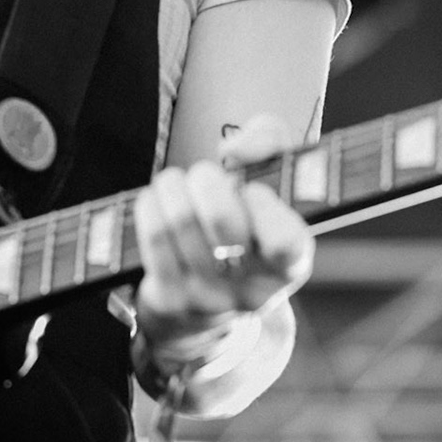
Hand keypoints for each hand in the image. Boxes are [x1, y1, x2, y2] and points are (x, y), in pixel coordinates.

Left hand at [132, 113, 312, 354]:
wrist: (207, 299)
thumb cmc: (245, 223)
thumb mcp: (273, 180)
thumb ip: (270, 142)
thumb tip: (234, 151)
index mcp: (291, 263)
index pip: (285, 242)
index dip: (264, 206)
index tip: (252, 189)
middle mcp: (254, 289)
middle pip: (222, 220)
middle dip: (206, 180)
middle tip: (205, 176)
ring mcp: (210, 299)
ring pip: (180, 220)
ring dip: (172, 186)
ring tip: (176, 185)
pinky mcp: (171, 299)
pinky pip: (153, 235)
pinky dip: (150, 204)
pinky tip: (156, 201)